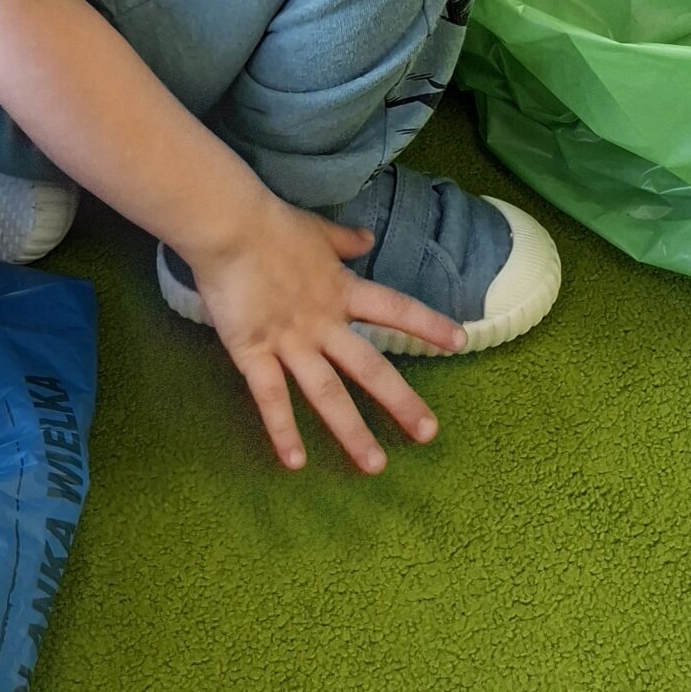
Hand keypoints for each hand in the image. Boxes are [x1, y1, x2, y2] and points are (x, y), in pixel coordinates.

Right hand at [190, 196, 462, 472]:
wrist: (229, 226)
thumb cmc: (272, 226)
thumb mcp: (317, 231)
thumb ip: (345, 241)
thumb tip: (369, 239)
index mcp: (342, 290)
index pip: (396, 309)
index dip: (428, 325)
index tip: (461, 342)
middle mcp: (324, 323)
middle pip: (369, 367)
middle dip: (400, 401)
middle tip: (429, 434)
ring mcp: (291, 341)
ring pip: (327, 393)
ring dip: (351, 431)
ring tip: (375, 465)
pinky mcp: (254, 352)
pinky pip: (271, 397)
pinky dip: (283, 430)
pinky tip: (295, 463)